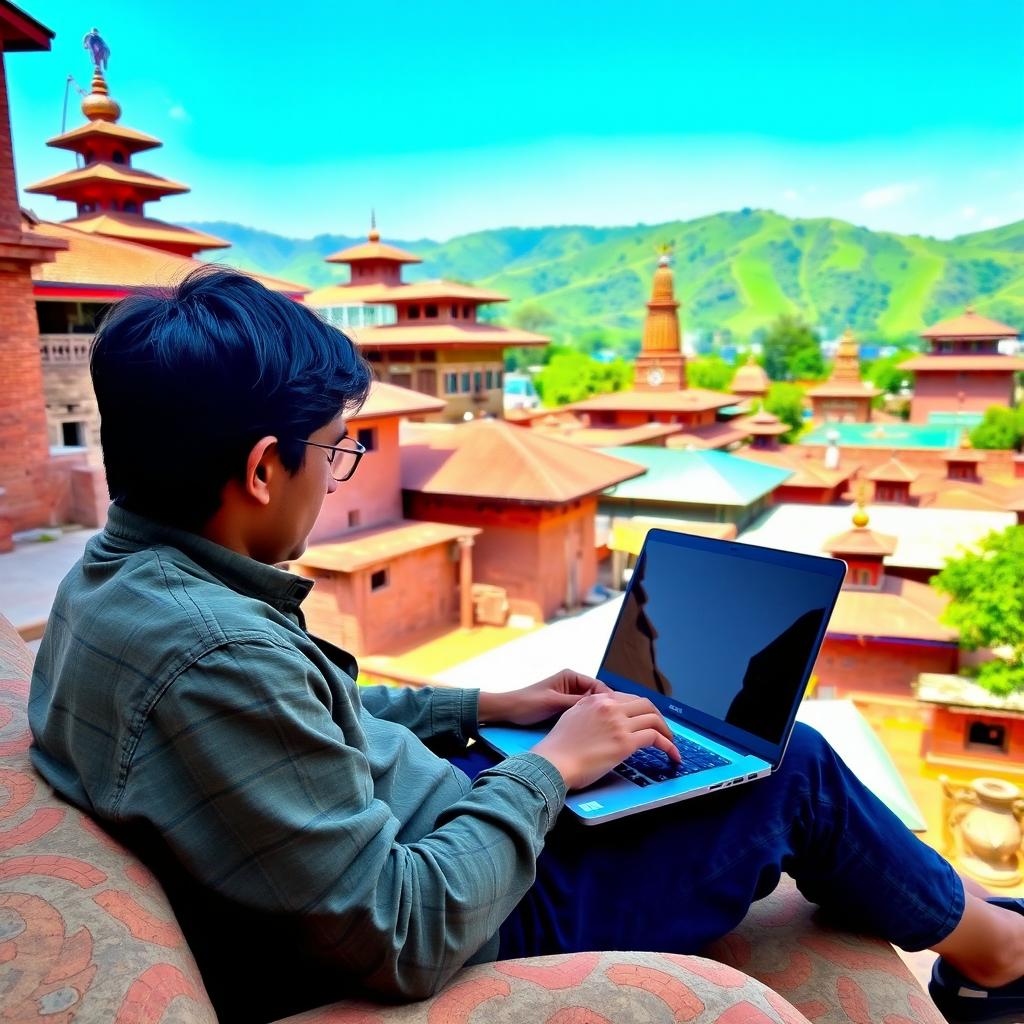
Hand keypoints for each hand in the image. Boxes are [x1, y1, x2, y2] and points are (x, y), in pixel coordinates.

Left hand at [477, 669, 610, 726]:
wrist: (508, 710)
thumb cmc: (529, 703)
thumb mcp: (555, 703)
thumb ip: (578, 703)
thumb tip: (601, 706)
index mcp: (571, 676)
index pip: (599, 686)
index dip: (609, 700)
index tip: (618, 714)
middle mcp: (572, 683)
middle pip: (597, 696)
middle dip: (606, 708)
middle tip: (617, 723)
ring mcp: (569, 695)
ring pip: (591, 706)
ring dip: (598, 715)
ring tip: (608, 728)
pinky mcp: (565, 707)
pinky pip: (582, 712)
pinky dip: (588, 719)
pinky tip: (595, 730)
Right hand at [532, 691, 680, 789]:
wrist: (553, 762)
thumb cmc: (558, 746)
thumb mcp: (572, 715)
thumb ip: (589, 710)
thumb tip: (602, 716)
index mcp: (597, 699)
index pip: (628, 698)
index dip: (641, 709)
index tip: (645, 720)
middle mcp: (610, 707)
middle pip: (645, 704)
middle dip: (658, 717)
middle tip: (662, 730)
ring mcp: (619, 723)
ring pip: (653, 719)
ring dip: (666, 731)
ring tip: (670, 743)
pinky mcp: (625, 743)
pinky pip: (656, 738)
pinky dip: (668, 746)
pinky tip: (672, 755)